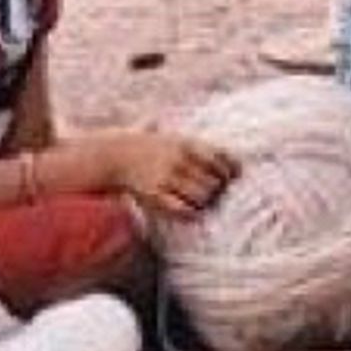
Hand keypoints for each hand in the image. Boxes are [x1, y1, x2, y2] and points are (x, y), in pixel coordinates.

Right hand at [109, 132, 238, 219]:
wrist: (116, 154)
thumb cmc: (149, 146)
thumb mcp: (175, 136)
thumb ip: (202, 146)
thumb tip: (232, 160)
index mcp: (187, 143)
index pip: (221, 158)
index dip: (232, 170)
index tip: (234, 176)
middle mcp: (179, 159)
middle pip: (215, 181)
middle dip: (219, 189)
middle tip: (218, 193)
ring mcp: (167, 178)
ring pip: (202, 196)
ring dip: (207, 202)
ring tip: (205, 203)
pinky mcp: (155, 196)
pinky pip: (182, 210)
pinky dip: (192, 214)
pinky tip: (193, 213)